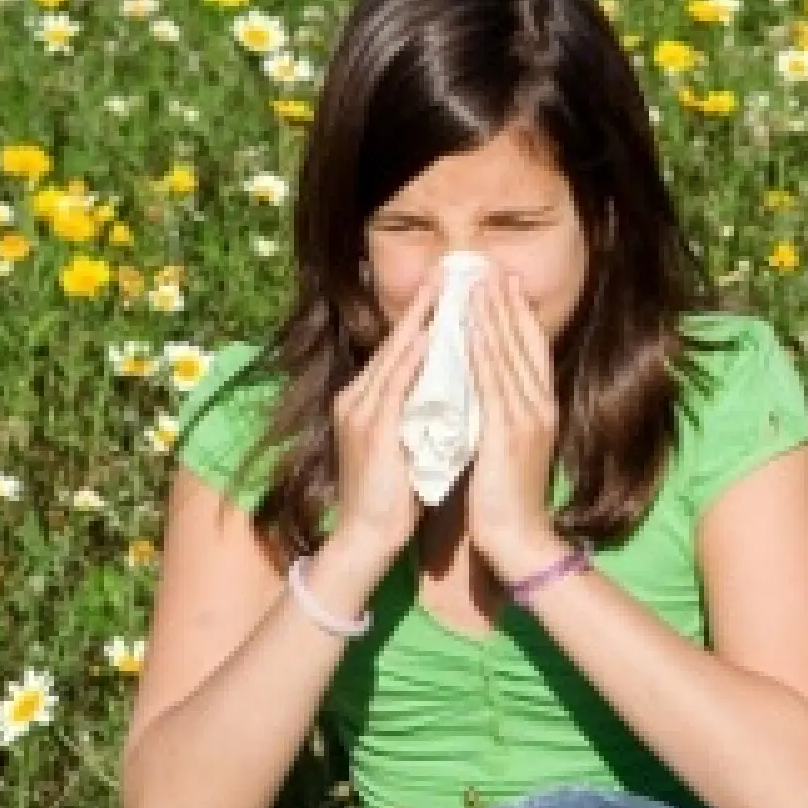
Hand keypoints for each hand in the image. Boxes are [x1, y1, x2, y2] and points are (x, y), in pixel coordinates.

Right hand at [331, 260, 442, 580]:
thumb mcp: (405, 441)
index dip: (424, 316)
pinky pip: (393, 386)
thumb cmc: (391, 495)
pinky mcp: (370, 429)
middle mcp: (357, 397)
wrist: (366, 537)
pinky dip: (411, 359)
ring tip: (445, 289)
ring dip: (421, 320)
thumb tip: (446, 384)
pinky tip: (429, 336)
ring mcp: (361, 411)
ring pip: (394, 356)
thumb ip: (417, 410)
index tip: (449, 287)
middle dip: (424, 305)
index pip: (399, 349)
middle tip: (450, 270)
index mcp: (366, 399)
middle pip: (395, 342)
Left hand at [465, 269, 564, 584]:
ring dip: (494, 317)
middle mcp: (539, 406)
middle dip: (507, 303)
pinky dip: (484, 353)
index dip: (519, 313)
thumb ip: (503, 410)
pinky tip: (473, 330)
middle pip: (524, 342)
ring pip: (509, 356)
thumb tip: (486, 382)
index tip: (505, 281)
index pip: (532, 348)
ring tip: (479, 284)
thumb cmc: (507, 494)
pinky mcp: (508, 434)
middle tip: (491, 267)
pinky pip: (493, 385)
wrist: (518, 538)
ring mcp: (527, 418)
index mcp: (541, 407)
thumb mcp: (510, 443)